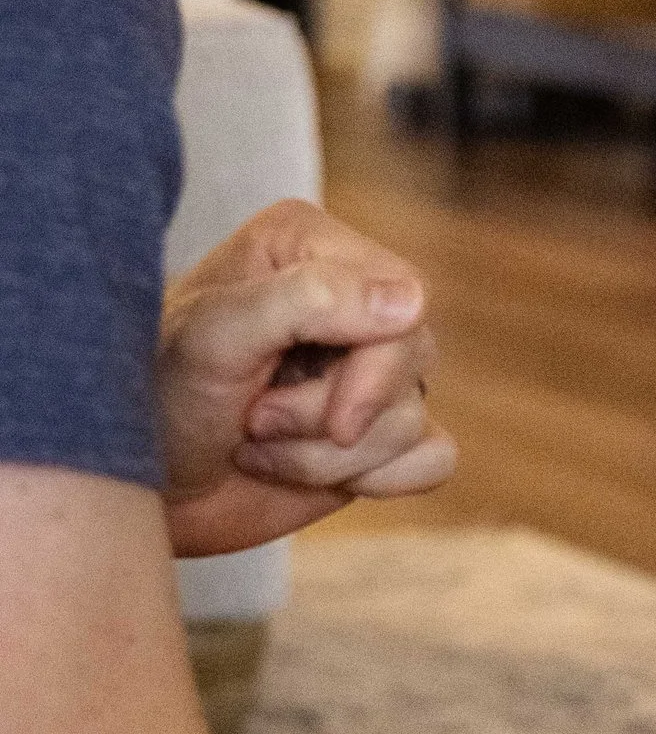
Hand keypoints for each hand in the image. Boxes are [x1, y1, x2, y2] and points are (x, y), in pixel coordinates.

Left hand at [159, 204, 457, 557]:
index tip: (276, 410)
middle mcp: (351, 299)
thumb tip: (412, 303)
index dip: (364, 368)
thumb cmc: (153, 398)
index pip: (402, 298)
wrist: (140, 486)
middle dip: (330, 418)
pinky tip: (307, 476)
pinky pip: (436, 459)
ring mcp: (370, 368)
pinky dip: (377, 481)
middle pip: (414, 359)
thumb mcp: (213, 338)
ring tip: (258, 446)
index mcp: (311, 247)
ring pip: (417, 422)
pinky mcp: (383, 432)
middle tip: (254, 423)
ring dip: (329, 459)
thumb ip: (307, 301)